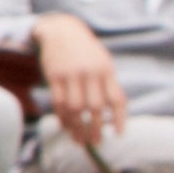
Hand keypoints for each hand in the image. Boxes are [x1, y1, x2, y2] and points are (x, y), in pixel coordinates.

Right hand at [36, 13, 128, 151]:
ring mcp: (71, 75)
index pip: (117, 99)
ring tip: (79, 139)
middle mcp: (90, 73)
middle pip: (94, 107)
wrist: (62, 30)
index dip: (119, 119)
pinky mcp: (54, 76)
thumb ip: (107, 85)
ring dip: (76, 127)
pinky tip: (65, 126)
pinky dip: (62, 118)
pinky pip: (58, 102)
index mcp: (106, 70)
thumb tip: (110, 115)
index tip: (118, 135)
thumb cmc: (86, 51)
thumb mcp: (102, 62)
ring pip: (74, 108)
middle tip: (96, 143)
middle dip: (95, 128)